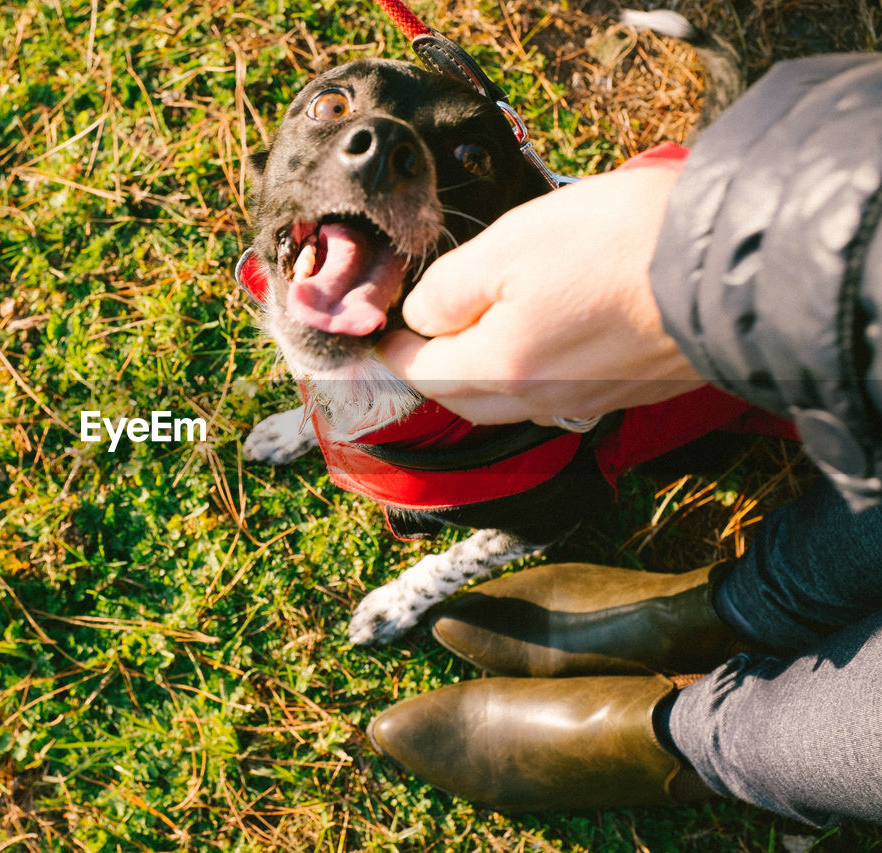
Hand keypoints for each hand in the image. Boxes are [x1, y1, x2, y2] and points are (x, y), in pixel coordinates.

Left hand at [375, 164, 703, 425]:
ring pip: (513, 401)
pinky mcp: (630, 391)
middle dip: (434, 370)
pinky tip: (542, 343)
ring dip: (483, 376)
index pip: (422, 373)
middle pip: (464, 398)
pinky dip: (534, 376)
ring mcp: (589, 401)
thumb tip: (423, 318)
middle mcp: (541, 400)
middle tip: (419, 338)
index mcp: (500, 367)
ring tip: (475, 336)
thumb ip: (452, 288)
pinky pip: (560, 396)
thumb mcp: (511, 243)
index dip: (393, 351)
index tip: (380, 334)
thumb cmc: (620, 242)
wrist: (733, 263)